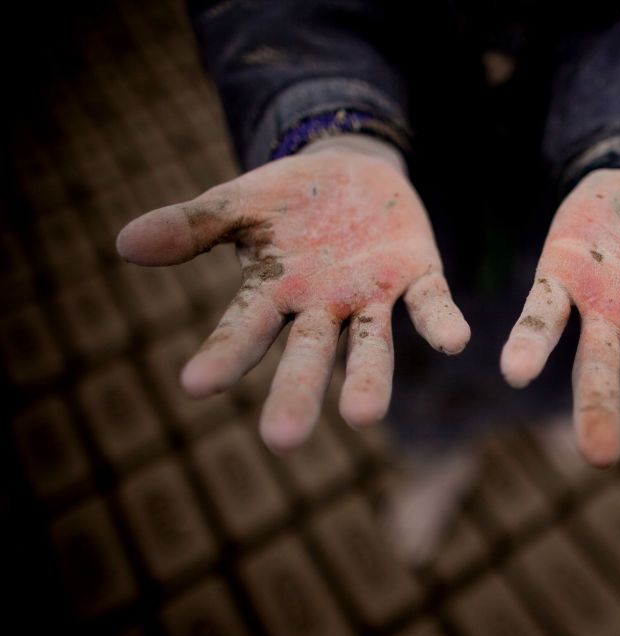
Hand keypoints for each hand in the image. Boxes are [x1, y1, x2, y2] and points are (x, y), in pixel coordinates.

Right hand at [116, 135, 469, 452]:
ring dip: (367, 379)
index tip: (195, 384)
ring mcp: (371, 297)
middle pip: (306, 355)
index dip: (223, 354)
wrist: (353, 173)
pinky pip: (431, 303)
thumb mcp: (240, 203)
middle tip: (281, 440)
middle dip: (295, 393)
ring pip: (369, 346)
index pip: (243, 329)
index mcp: (274, 293)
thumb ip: (193, 225)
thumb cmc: (288, 201)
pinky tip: (456, 341)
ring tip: (364, 416)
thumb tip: (124, 241)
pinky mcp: (417, 274)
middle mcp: (322, 307)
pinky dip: (440, 322)